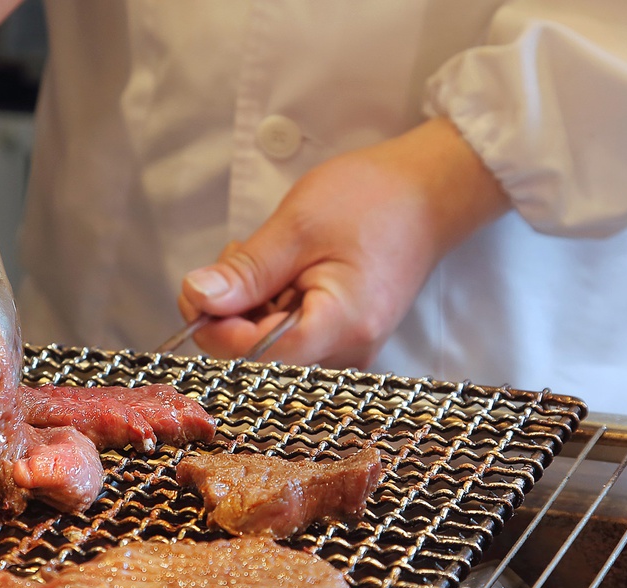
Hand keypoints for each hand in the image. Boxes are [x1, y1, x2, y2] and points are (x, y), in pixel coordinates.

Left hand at [177, 118, 508, 368]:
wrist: (429, 191)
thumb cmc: (373, 200)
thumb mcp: (298, 226)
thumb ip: (247, 271)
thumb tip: (197, 298)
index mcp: (339, 327)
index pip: (254, 355)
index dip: (216, 326)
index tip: (201, 287)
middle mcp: (346, 352)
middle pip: (257, 356)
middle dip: (232, 311)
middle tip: (240, 255)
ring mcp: (346, 348)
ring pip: (267, 346)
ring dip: (250, 304)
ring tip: (269, 255)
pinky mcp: (342, 336)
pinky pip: (288, 334)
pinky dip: (271, 304)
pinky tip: (281, 270)